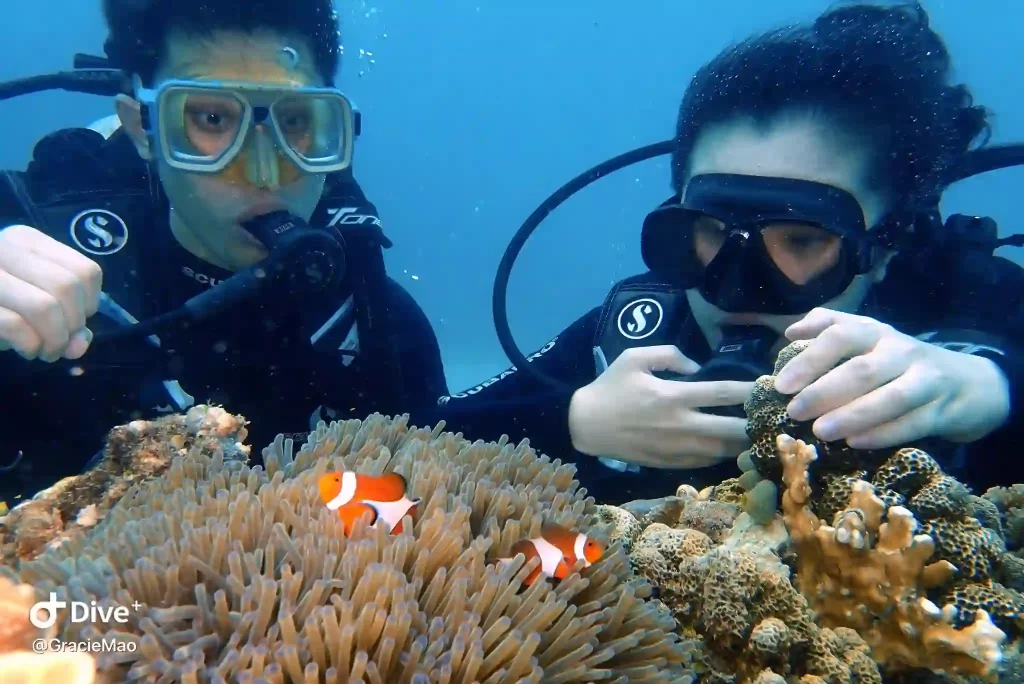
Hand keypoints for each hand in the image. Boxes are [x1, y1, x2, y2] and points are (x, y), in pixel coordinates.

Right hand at [0, 225, 101, 361]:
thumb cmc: (0, 304)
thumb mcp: (35, 302)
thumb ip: (66, 320)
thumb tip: (79, 344)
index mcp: (26, 241)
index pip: (85, 271)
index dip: (90, 304)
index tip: (76, 320)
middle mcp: (4, 249)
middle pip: (67, 288)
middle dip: (72, 325)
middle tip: (60, 343)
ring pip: (44, 306)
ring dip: (55, 340)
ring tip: (46, 351)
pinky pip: (15, 325)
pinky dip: (31, 345)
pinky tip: (27, 350)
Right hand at [568, 345, 752, 468]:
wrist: (586, 425)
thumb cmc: (610, 388)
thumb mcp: (634, 358)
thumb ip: (669, 354)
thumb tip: (696, 367)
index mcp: (673, 396)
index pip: (722, 393)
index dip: (749, 390)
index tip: (767, 387)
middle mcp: (680, 424)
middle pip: (731, 428)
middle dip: (756, 425)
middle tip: (773, 419)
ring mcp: (677, 447)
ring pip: (722, 450)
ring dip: (744, 444)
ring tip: (761, 436)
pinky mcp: (670, 463)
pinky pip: (705, 462)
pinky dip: (723, 456)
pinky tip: (734, 449)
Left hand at [774, 308, 1010, 448]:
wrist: (969, 383)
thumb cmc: (900, 362)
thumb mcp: (868, 337)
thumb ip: (829, 328)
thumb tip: (790, 332)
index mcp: (876, 332)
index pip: (841, 335)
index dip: (810, 358)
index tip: (782, 384)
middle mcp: (901, 351)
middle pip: (862, 369)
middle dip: (824, 391)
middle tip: (794, 412)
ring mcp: (926, 381)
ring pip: (891, 397)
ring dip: (853, 414)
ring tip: (820, 431)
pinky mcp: (943, 410)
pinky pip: (913, 423)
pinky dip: (883, 433)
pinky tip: (855, 443)